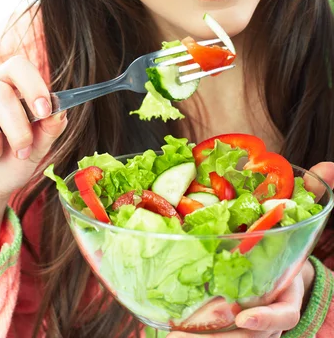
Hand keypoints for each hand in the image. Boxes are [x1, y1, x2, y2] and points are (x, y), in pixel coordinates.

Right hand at [0, 56, 66, 254]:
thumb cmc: (9, 162)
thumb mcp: (36, 148)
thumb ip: (49, 129)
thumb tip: (60, 111)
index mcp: (3, 83)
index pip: (17, 66)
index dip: (32, 86)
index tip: (45, 111)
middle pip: (0, 92)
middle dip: (18, 129)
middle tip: (23, 149)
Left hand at [167, 160, 333, 337]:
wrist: (282, 271)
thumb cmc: (286, 246)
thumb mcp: (300, 224)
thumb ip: (311, 198)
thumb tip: (330, 166)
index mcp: (286, 294)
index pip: (284, 312)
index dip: (267, 316)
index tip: (246, 315)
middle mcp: (267, 315)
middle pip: (247, 337)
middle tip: (184, 336)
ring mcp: (248, 326)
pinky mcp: (229, 327)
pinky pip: (212, 336)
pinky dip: (194, 336)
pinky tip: (169, 333)